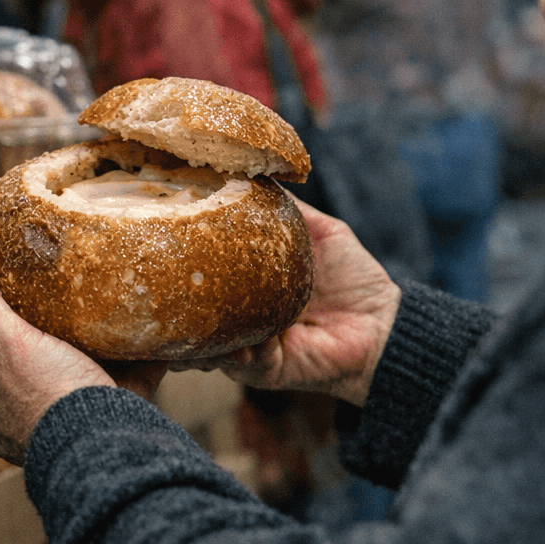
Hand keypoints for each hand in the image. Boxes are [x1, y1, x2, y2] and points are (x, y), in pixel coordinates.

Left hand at [0, 254, 166, 464]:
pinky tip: (137, 337)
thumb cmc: (48, 399)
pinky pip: (108, 384)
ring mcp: (49, 420)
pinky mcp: (93, 421)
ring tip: (82, 309)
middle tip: (31, 291)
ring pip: (55, 373)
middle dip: (14, 324)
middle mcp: (5, 414)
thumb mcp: (4, 342)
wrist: (106, 451)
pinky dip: (123, 360)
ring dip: (69, 342)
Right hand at [170, 199, 399, 407]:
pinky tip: (239, 344)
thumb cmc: (354, 276)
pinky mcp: (269, 372)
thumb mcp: (320, 231)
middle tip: (161, 290)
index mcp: (249, 286)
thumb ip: (288, 207)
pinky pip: (244, 366)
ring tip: (186, 323)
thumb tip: (254, 172)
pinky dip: (238, 355)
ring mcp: (252, 348)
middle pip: (195, 318)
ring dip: (199, 337)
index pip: (206, 279)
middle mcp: (243, 319)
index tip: (165, 246)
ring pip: (208, 348)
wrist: (384, 323)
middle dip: (176, 311)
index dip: (184, 269)